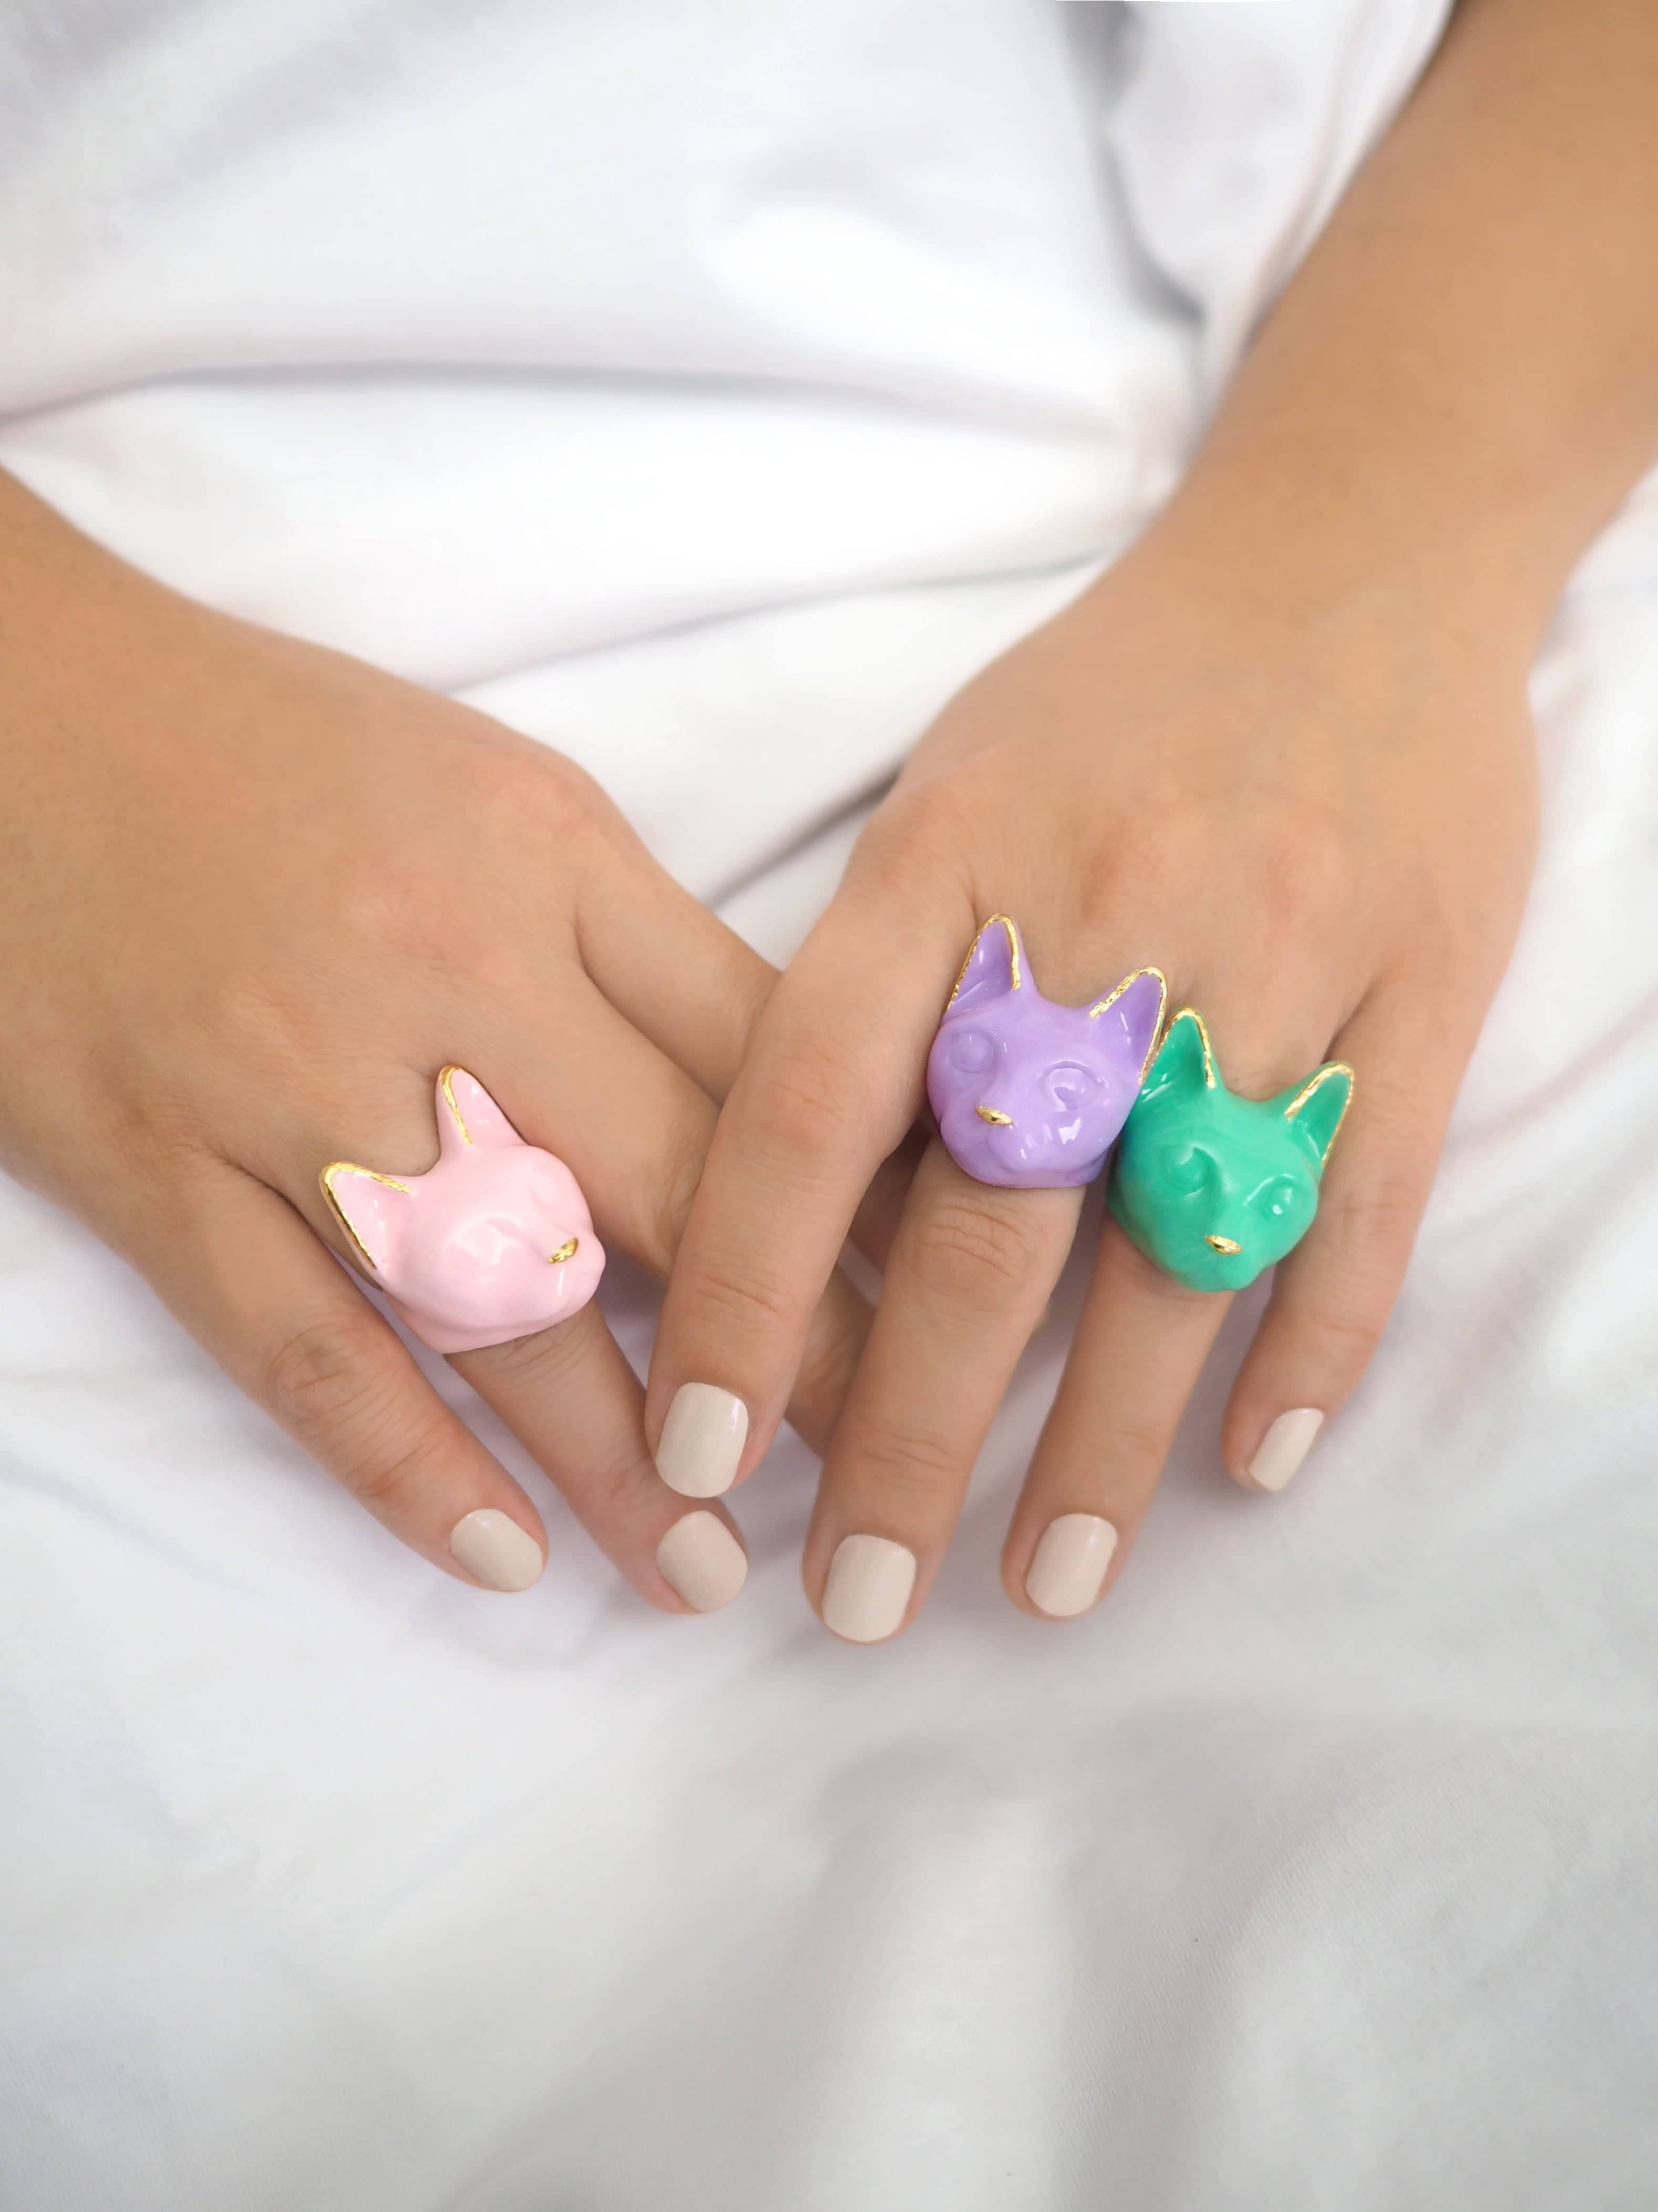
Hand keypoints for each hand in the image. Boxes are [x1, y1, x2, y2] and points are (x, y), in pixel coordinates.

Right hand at [0, 475, 871, 1604]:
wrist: (12, 709)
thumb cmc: (282, 748)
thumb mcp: (506, 795)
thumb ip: (644, 940)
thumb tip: (787, 1095)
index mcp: (548, 864)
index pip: (758, 1061)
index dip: (866, 1200)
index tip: (943, 1306)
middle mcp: (442, 978)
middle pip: (668, 1195)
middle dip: (794, 1354)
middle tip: (882, 1475)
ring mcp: (294, 1088)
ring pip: (495, 1307)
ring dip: (619, 1456)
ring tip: (707, 1568)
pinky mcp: (163, 1169)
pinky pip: (300, 1350)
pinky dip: (402, 1466)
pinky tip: (503, 1554)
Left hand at [650, 512, 1537, 1636]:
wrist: (1351, 553)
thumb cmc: (1111, 701)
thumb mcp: (948, 797)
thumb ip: (875, 991)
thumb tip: (803, 1227)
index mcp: (948, 862)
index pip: (809, 1116)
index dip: (743, 1298)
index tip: (695, 1452)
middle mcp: (1104, 921)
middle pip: (990, 1225)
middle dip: (908, 1435)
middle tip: (855, 1601)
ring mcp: (1280, 959)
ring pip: (1176, 1247)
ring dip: (1102, 1441)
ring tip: (1042, 1583)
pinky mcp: (1426, 986)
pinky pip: (1363, 1200)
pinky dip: (1313, 1345)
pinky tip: (1253, 1463)